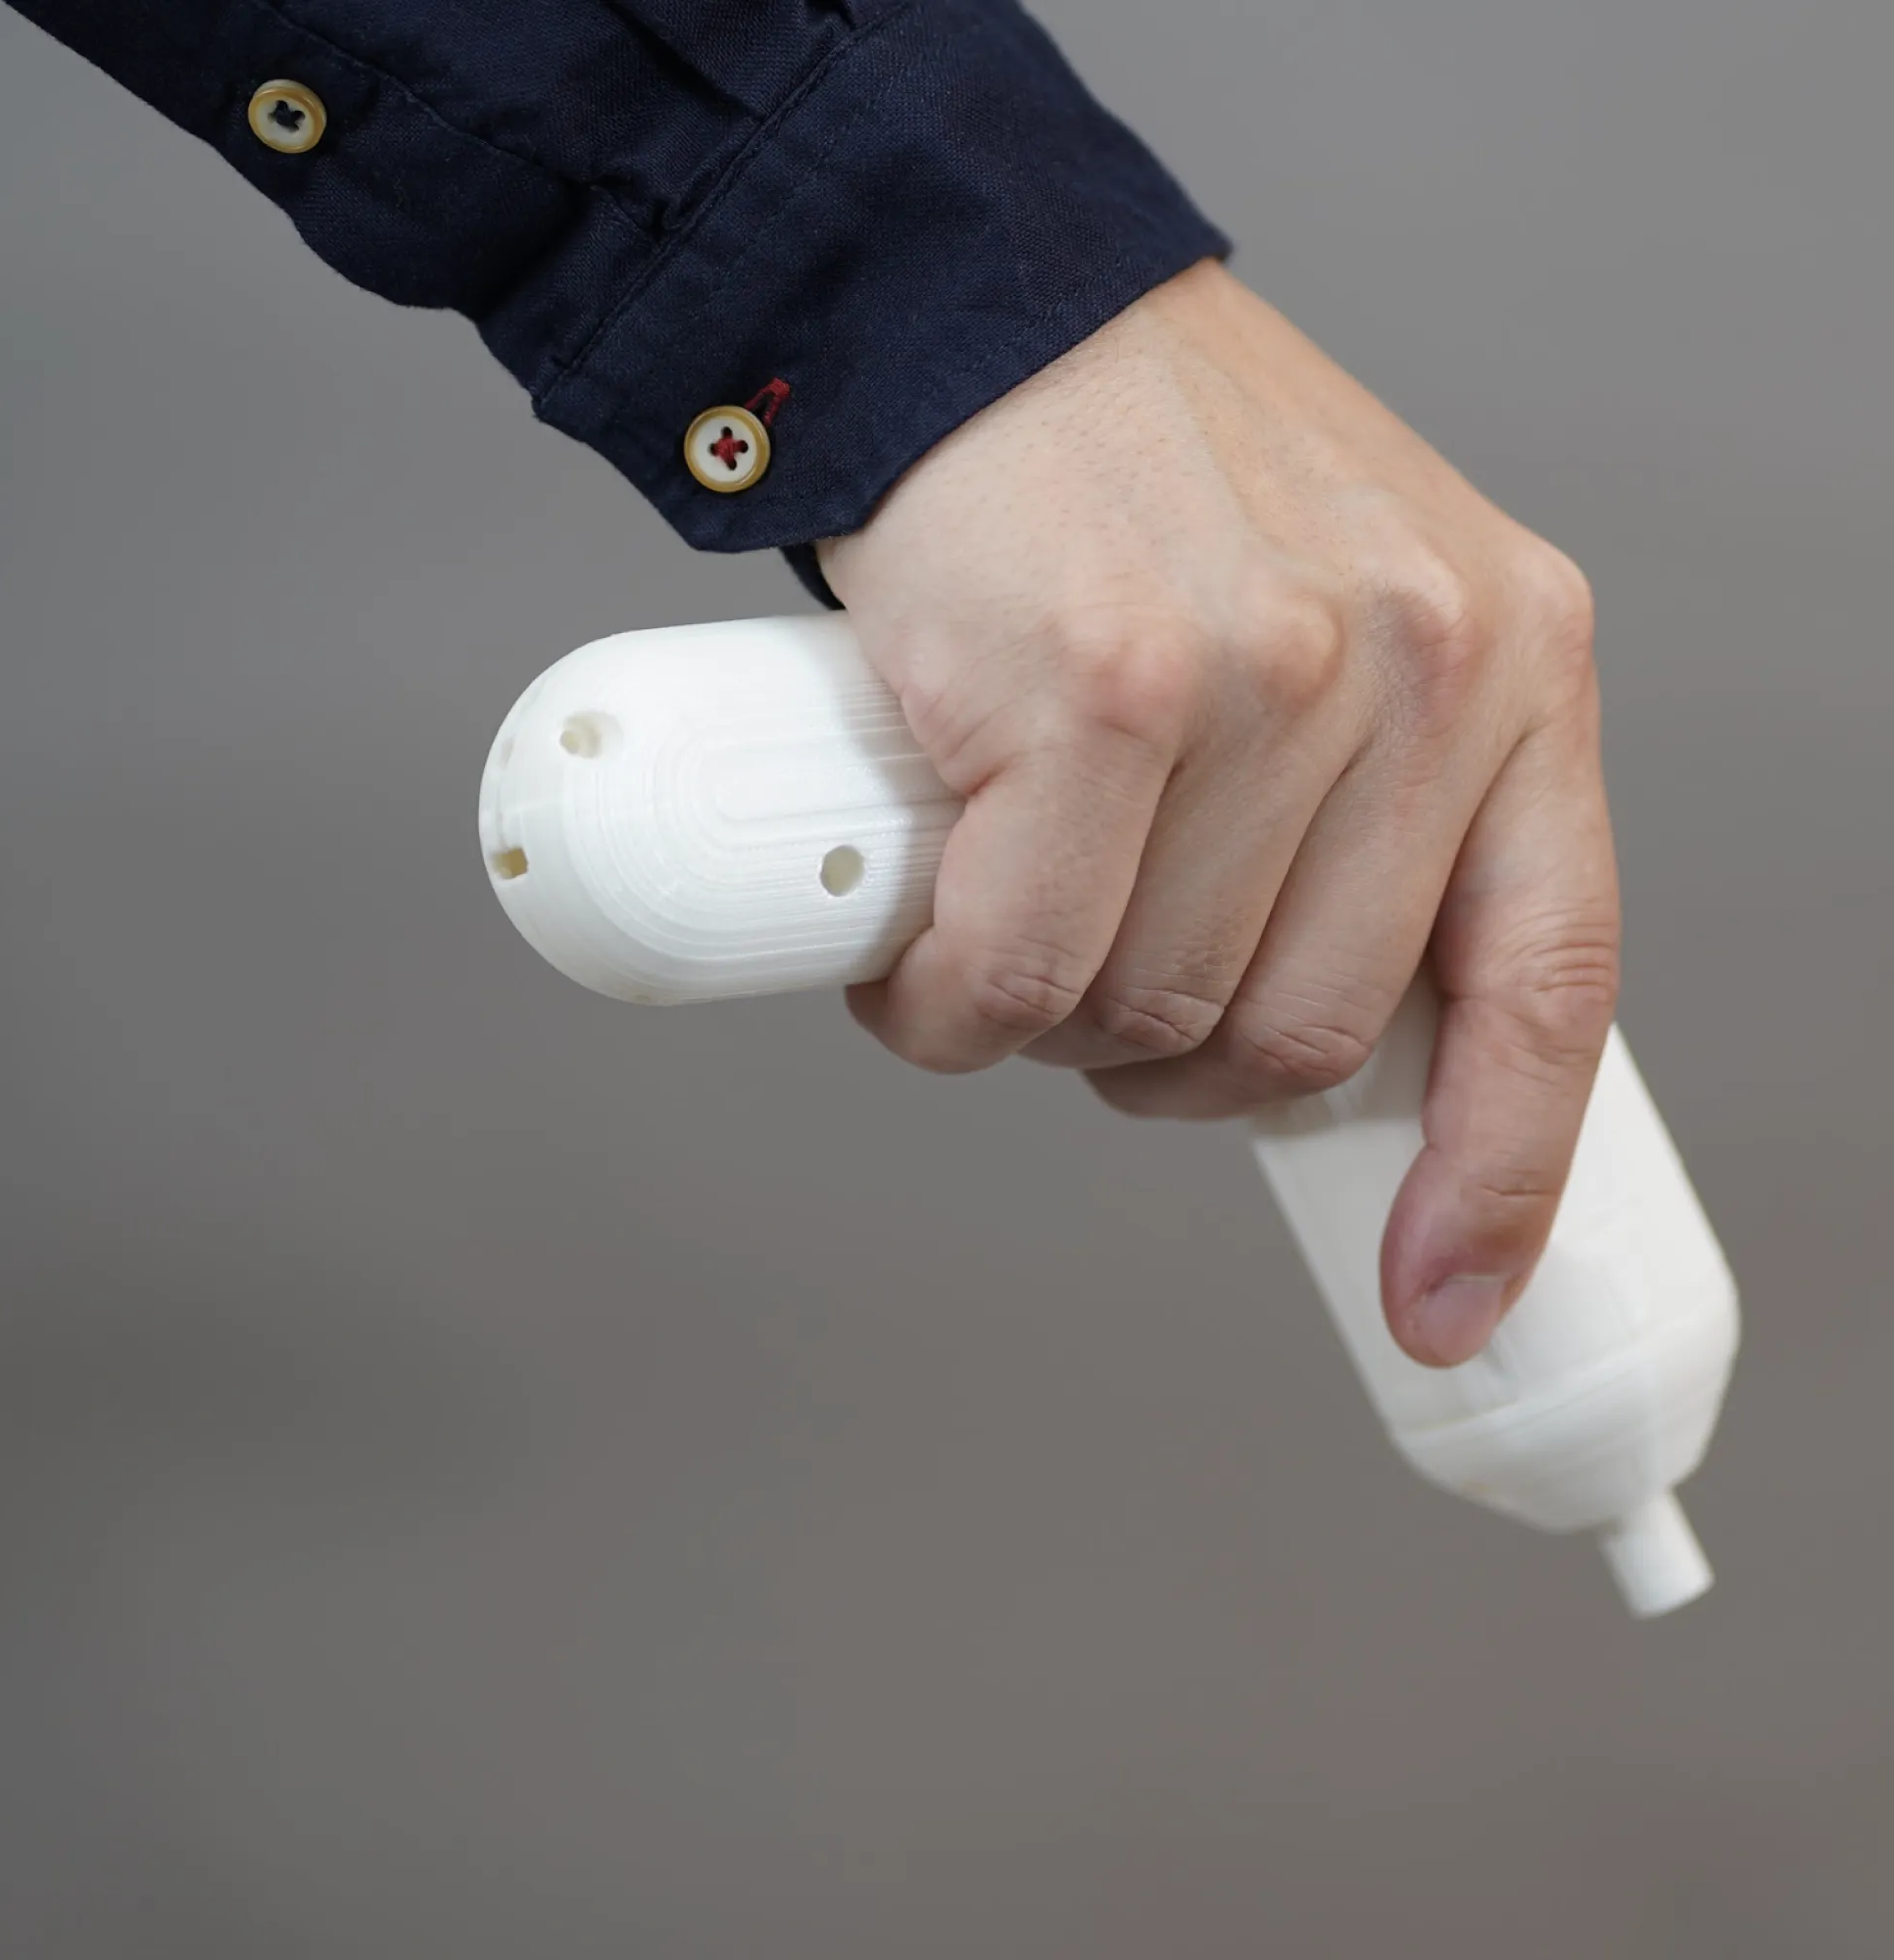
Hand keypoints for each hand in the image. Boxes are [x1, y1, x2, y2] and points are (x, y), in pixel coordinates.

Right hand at [814, 258, 1618, 1369]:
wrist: (979, 318)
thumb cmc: (1142, 488)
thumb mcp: (1344, 615)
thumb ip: (1372, 803)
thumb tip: (1311, 1034)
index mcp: (1510, 657)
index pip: (1548, 976)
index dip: (1495, 1169)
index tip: (1439, 1293)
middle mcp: (1416, 660)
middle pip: (1299, 1030)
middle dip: (1167, 1067)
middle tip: (1087, 992)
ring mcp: (1259, 675)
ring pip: (1147, 1015)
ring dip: (1045, 1034)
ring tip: (989, 932)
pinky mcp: (1096, 693)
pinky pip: (1015, 972)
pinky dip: (944, 1010)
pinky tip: (913, 955)